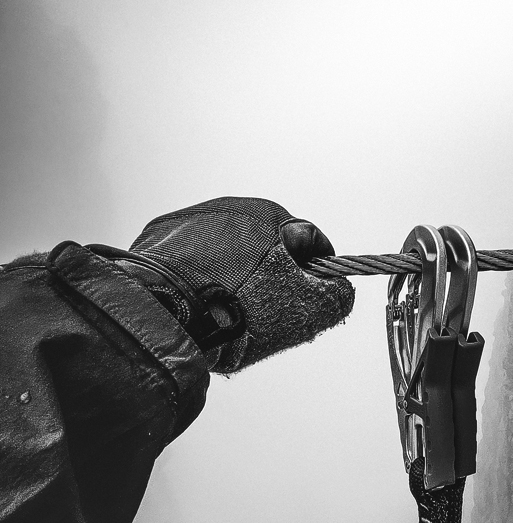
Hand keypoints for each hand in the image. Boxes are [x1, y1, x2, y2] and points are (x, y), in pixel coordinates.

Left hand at [128, 196, 353, 372]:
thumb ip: (337, 296)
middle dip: (270, 278)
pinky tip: (198, 304)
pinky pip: (191, 258)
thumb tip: (342, 290)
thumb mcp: (306, 311)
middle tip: (264, 314)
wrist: (164, 315)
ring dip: (233, 276)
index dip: (316, 276)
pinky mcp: (160, 236)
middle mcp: (232, 207)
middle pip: (266, 247)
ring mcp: (192, 220)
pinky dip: (198, 277)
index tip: (310, 301)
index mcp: (273, 217)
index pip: (310, 243)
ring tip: (226, 313)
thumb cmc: (236, 311)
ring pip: (227, 251)